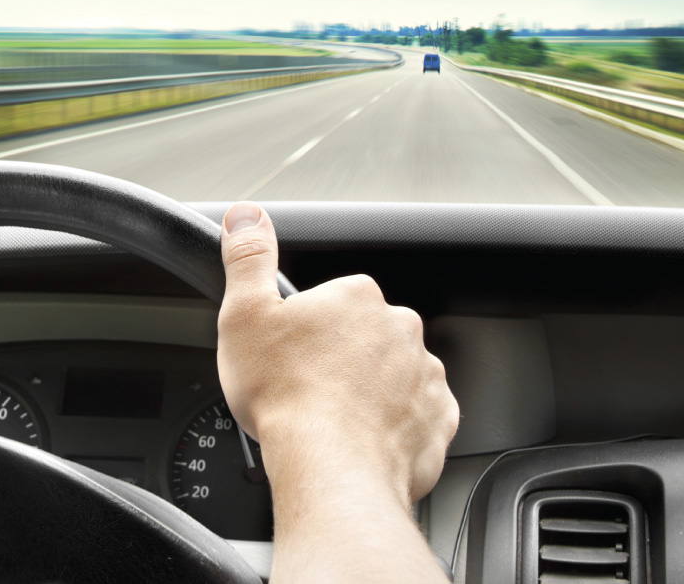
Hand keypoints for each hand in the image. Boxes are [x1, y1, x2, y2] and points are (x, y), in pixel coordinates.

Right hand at [216, 201, 458, 506]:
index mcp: (358, 298)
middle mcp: (401, 329)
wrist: (331, 467)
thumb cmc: (288, 397)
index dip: (311, 330)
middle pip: (367, 338)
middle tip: (311, 391)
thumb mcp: (245, 316)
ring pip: (394, 376)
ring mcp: (425, 375)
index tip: (294, 356)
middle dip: (344, 359)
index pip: (337, 301)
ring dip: (372, 393)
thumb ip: (249, 258)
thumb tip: (246, 215)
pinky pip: (417, 417)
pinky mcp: (438, 420)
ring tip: (336, 421)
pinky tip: (365, 440)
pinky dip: (395, 428)